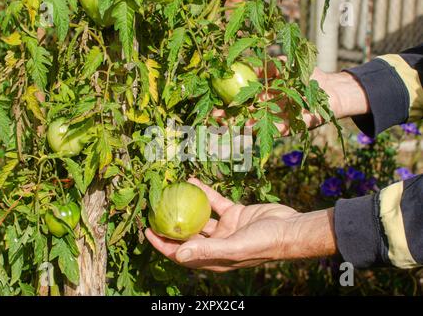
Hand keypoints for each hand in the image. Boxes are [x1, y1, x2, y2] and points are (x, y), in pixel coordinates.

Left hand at [145, 178, 336, 271]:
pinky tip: (192, 181)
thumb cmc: (265, 243)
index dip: (163, 245)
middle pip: (187, 235)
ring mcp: (226, 229)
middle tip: (154, 209)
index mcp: (214, 259)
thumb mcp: (235, 247)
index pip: (182, 254)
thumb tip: (178, 254)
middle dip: (171, 224)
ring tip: (170, 192)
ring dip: (186, 205)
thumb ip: (207, 250)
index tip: (147, 231)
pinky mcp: (234, 214)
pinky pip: (215, 202)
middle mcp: (217, 245)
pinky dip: (204, 192)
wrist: (291, 229)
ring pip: (199, 216)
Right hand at [212, 59, 369, 136]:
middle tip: (211, 118)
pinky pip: (266, 131)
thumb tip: (246, 66)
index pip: (239, 98)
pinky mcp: (283, 130)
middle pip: (240, 114)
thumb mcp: (286, 66)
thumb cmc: (307, 75)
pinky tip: (245, 128)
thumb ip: (268, 67)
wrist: (330, 91)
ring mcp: (272, 120)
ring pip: (250, 125)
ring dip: (236, 127)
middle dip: (225, 117)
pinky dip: (256, 132)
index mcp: (262, 93)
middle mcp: (264, 108)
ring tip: (223, 126)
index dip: (226, 100)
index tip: (213, 100)